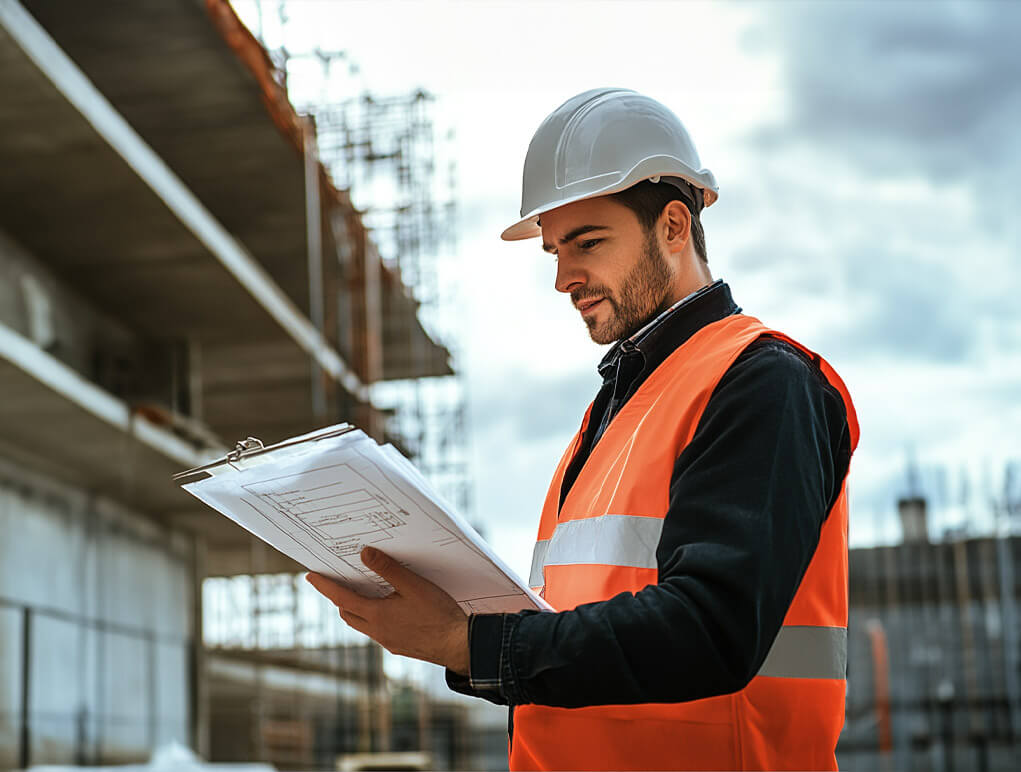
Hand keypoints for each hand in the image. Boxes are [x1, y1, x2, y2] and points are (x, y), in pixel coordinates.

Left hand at [305, 546, 469, 674]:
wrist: (458, 645)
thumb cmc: (438, 614)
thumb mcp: (413, 585)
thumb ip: (388, 569)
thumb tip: (365, 553)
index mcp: (376, 615)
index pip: (341, 598)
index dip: (325, 586)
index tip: (310, 576)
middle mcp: (377, 631)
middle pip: (348, 613)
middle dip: (340, 597)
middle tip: (338, 581)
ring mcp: (388, 641)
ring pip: (362, 624)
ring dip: (356, 608)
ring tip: (362, 592)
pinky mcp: (400, 647)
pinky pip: (377, 631)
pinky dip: (373, 618)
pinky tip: (389, 610)